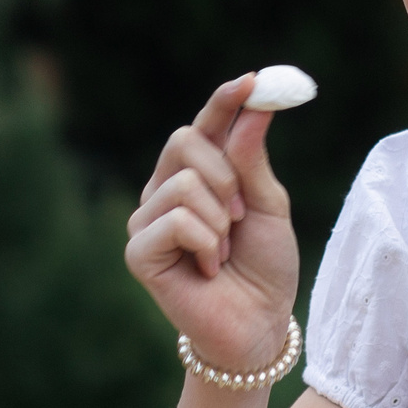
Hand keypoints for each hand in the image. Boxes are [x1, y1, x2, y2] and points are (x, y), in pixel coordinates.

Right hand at [125, 75, 297, 374]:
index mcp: (198, 174)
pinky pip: (174, 220)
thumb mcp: (268, 206)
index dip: (225, 100)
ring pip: (183, 183)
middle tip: (241, 213)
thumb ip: (252, 158)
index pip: (204, 124)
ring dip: (220, 220)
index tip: (253, 81)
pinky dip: (205, 243)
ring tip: (225, 252)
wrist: (258, 325)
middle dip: (226, 174)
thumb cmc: (264, 269)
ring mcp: (148, 220)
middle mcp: (165, 190)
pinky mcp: (139, 251)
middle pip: (184, 140)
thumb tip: (256, 105)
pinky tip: (209, 268)